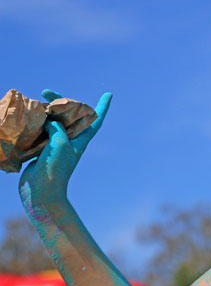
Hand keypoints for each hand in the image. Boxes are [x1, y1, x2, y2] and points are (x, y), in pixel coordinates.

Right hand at [18, 90, 111, 205]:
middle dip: (59, 102)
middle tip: (46, 91)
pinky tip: (26, 119)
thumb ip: (57, 127)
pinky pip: (39, 133)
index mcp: (81, 139)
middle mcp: (69, 140)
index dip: (103, 106)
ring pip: (52, 124)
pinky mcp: (40, 151)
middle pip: (68, 116)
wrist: (41, 193)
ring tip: (34, 104)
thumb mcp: (60, 143)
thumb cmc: (56, 168)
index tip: (109, 94)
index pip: (96, 120)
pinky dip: (34, 126)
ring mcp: (55, 146)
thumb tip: (48, 120)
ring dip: (45, 113)